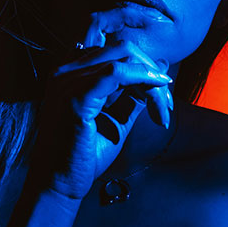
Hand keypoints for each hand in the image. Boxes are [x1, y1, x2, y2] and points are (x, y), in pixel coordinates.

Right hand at [29, 11, 172, 201]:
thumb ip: (133, 96)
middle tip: (168, 104)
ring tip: (165, 107)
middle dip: (152, 70)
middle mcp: (64, 70)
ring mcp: (66, 81)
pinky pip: (116, 73)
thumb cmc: (82, 155)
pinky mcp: (75, 98)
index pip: (108, 41)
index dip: (140, 57)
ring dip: (152, 79)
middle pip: (121, 47)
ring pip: (124, 57)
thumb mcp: (115, 120)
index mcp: (69, 71)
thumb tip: (158, 70)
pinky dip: (142, 78)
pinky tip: (158, 89)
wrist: (59, 185)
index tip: (162, 84)